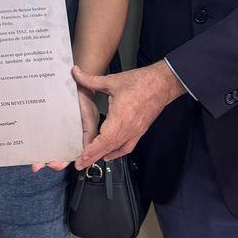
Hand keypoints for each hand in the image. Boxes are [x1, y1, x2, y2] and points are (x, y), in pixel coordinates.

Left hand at [33, 87, 98, 171]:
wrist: (76, 84)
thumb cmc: (85, 100)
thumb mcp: (90, 118)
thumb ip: (89, 135)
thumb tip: (86, 151)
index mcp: (79, 139)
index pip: (70, 155)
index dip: (62, 162)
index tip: (54, 164)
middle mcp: (66, 137)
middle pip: (57, 154)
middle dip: (48, 162)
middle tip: (39, 165)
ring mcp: (56, 130)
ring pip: (47, 147)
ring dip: (40, 156)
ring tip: (34, 162)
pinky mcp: (47, 123)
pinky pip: (40, 134)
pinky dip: (34, 142)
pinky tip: (28, 146)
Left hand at [71, 61, 185, 168]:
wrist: (162, 84)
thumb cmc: (140, 82)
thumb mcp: (112, 80)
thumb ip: (91, 80)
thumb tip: (75, 72)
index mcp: (120, 117)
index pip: (103, 140)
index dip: (92, 151)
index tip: (82, 158)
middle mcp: (129, 128)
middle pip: (108, 148)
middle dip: (93, 157)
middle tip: (80, 165)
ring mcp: (136, 131)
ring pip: (118, 149)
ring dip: (103, 155)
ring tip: (90, 161)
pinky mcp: (140, 131)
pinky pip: (128, 146)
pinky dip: (117, 152)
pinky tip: (109, 154)